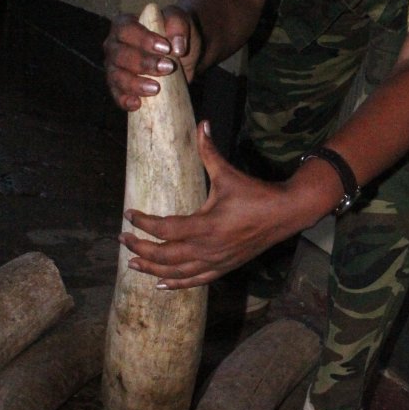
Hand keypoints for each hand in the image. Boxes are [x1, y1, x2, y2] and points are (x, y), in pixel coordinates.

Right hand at [103, 5, 202, 110]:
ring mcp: (114, 67)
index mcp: (124, 24)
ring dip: (135, 84)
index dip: (143, 39)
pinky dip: (125, 100)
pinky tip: (138, 104)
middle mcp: (114, 45)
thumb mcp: (181, 21)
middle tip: (168, 68)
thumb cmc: (175, 34)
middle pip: (119, 54)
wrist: (181, 54)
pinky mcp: (119, 87)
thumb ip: (178, 24)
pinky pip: (117, 95)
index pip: (126, 29)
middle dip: (143, 63)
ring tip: (156, 88)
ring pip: (116, 76)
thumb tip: (178, 47)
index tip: (166, 48)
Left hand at [119, 124, 304, 286]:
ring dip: (152, 269)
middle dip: (140, 248)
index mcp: (206, 226)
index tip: (129, 214)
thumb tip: (201, 124)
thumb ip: (209, 151)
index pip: (165, 229)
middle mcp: (208, 248)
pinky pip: (195, 281)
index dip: (143, 223)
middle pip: (164, 256)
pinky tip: (160, 284)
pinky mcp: (223, 268)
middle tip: (123, 240)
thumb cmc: (256, 194)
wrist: (285, 214)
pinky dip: (176, 284)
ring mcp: (215, 261)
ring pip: (176, 273)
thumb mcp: (228, 173)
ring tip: (133, 263)